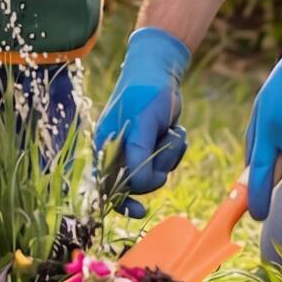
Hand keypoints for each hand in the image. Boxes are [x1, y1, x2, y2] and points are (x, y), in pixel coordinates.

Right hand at [93, 26, 191, 215]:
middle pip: (137, 182)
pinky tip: (175, 130)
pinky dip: (175, 150)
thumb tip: (136, 183)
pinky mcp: (152, 146)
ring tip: (171, 131)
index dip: (120, 202)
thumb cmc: (145, 92)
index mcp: (106, 144)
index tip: (139, 211)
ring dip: (169, 156)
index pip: (106, 183)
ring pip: (155, 173)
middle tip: (165, 144)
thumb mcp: (143, 122)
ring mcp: (136, 148)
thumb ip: (138, 154)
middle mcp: (118, 150)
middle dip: (156, 167)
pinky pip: (166, 162)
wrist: (160, 71)